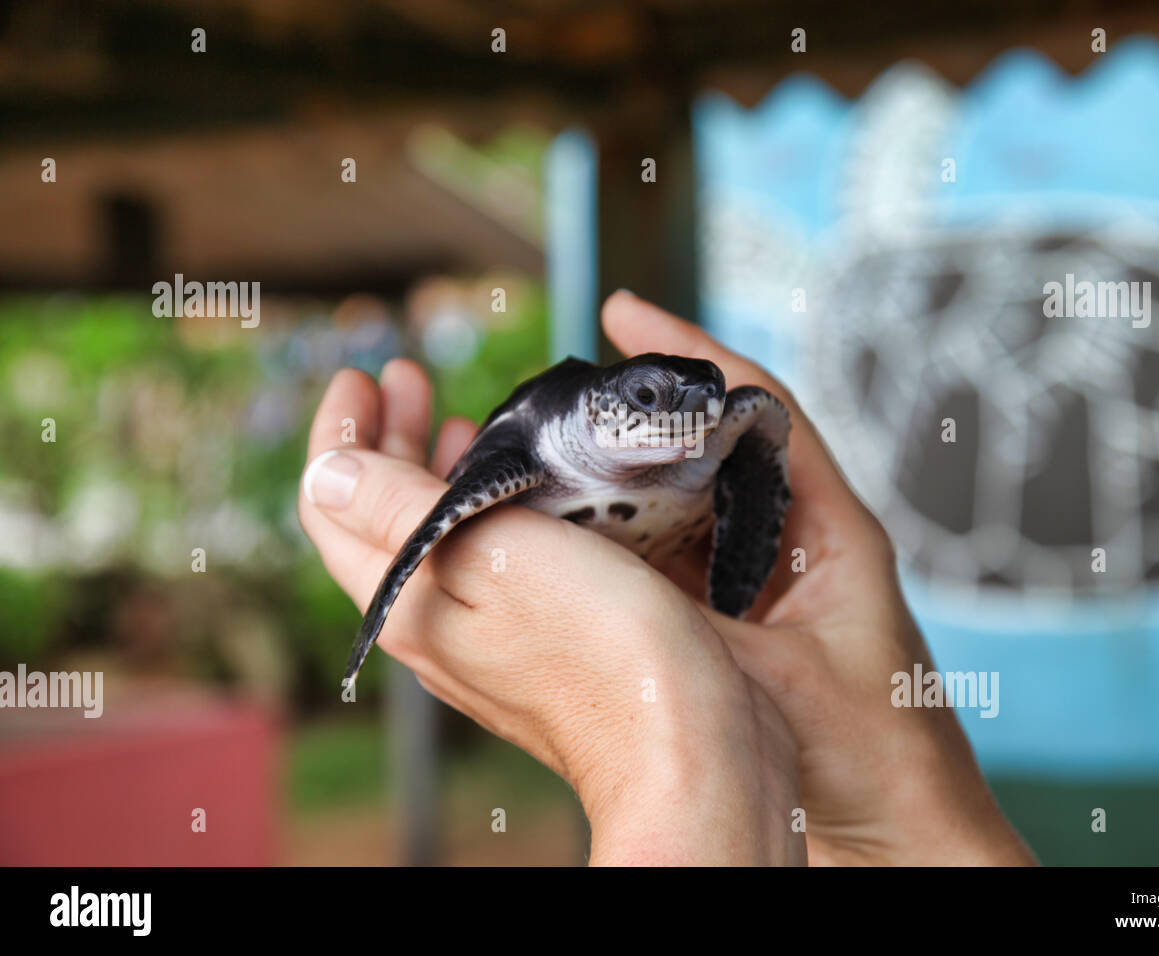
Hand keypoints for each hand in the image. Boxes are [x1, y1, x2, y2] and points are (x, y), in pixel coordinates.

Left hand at [297, 358, 804, 864]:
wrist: (686, 750)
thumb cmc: (605, 651)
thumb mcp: (495, 557)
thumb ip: (402, 511)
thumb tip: (324, 474)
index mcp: (408, 600)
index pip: (334, 506)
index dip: (340, 432)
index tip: (361, 374)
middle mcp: (433, 625)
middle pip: (378, 519)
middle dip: (385, 438)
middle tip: (410, 378)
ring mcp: (482, 639)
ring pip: (432, 539)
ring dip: (432, 470)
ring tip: (456, 421)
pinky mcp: (536, 644)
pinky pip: (481, 563)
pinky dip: (482, 508)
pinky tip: (519, 491)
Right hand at [602, 291, 1035, 865]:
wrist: (910, 834)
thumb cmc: (880, 756)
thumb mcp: (775, 681)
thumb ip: (693, 629)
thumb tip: (601, 585)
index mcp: (831, 528)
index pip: (762, 406)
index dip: (692, 352)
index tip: (624, 312)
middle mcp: (801, 540)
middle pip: (715, 449)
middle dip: (645, 418)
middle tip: (565, 396)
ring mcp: (773, 581)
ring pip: (691, 507)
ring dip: (632, 485)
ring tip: (556, 463)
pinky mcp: (751, 622)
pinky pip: (682, 564)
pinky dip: (636, 548)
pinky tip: (584, 545)